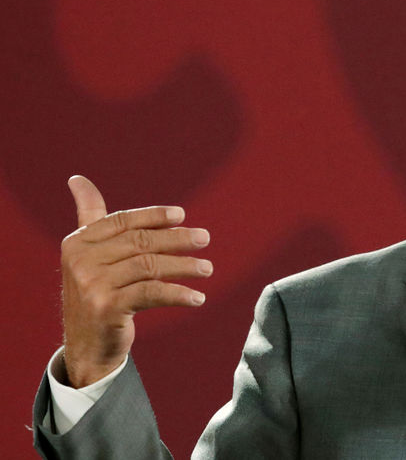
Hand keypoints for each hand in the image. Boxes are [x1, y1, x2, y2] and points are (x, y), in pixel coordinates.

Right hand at [60, 175, 212, 387]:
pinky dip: (178, 294)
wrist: (87, 346)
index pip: (122, 221)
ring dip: (184, 266)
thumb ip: (89, 216)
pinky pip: (152, 293)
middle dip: (177, 239)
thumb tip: (78, 178)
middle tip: (205, 239)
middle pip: (140, 242)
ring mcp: (92, 285)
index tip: (182, 216)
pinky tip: (198, 298)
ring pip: (149, 266)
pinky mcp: (107, 308)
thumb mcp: (88, 253)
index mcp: (78, 242)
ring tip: (207, 269)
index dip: (154, 216)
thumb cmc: (96, 292)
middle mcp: (81, 261)